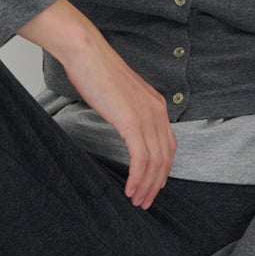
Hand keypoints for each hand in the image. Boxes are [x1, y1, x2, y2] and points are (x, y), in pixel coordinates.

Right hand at [59, 35, 176, 209]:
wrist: (86, 53)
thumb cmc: (96, 71)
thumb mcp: (120, 95)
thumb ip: (128, 111)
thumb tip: (124, 126)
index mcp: (156, 105)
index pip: (168, 145)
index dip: (162, 169)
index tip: (152, 185)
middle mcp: (158, 111)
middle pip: (166, 157)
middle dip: (156, 183)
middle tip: (145, 201)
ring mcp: (147, 117)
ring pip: (155, 162)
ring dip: (147, 186)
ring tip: (137, 201)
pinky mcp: (132, 122)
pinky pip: (141, 159)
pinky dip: (137, 178)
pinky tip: (130, 189)